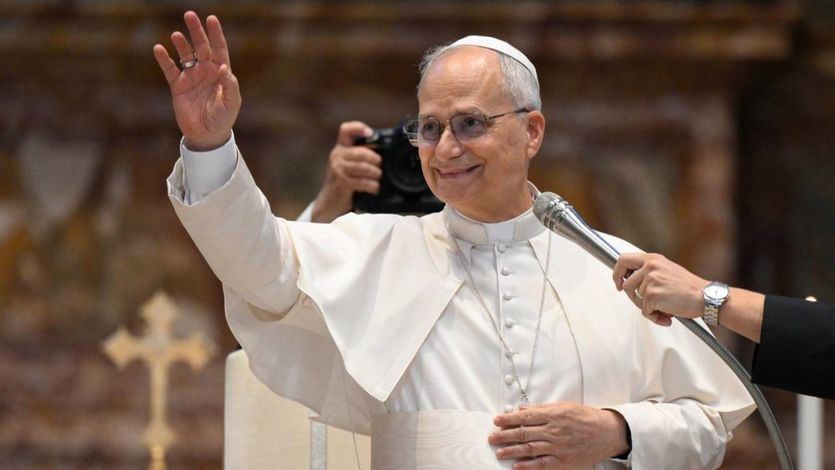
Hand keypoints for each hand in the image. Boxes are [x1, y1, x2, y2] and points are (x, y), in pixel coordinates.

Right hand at [153, 11, 240, 150]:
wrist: (207, 135)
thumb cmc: (223, 118)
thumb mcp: (231, 103)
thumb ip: (230, 86)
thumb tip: (225, 68)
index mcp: (221, 72)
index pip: (219, 48)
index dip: (215, 34)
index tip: (211, 19)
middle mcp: (206, 70)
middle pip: (201, 46)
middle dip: (196, 31)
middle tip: (189, 15)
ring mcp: (191, 77)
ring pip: (185, 55)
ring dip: (181, 44)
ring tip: (177, 35)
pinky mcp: (178, 86)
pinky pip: (170, 69)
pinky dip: (164, 59)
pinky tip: (158, 49)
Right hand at [310, 121, 382, 221]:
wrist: (329, 202)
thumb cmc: (344, 182)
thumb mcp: (349, 165)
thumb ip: (360, 156)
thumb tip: (383, 153)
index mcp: (341, 148)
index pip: (346, 130)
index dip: (358, 128)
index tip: (370, 133)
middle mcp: (337, 156)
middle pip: (362, 152)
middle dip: (375, 160)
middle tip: (379, 167)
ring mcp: (338, 169)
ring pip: (364, 167)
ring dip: (375, 174)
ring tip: (377, 178)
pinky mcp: (342, 182)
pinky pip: (362, 182)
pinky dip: (372, 186)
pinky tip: (374, 188)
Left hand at [489, 402, 628, 468]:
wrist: (607, 433)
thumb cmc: (586, 417)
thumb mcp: (564, 406)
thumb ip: (542, 409)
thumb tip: (522, 409)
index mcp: (553, 414)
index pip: (525, 417)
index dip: (509, 419)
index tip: (496, 421)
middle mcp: (554, 430)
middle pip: (524, 433)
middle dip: (505, 435)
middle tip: (492, 437)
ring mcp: (558, 446)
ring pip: (530, 448)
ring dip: (512, 451)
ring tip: (499, 452)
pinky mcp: (564, 460)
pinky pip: (543, 464)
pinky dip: (528, 466)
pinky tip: (516, 466)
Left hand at [613, 252, 707, 325]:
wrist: (706, 297)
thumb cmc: (689, 288)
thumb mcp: (667, 270)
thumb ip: (649, 272)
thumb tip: (631, 280)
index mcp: (653, 259)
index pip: (623, 260)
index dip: (617, 273)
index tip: (618, 283)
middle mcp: (650, 267)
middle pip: (625, 284)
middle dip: (631, 297)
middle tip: (642, 303)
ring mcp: (650, 280)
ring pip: (636, 300)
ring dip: (648, 308)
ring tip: (665, 309)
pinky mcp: (652, 295)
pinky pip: (645, 311)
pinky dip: (655, 317)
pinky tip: (668, 316)